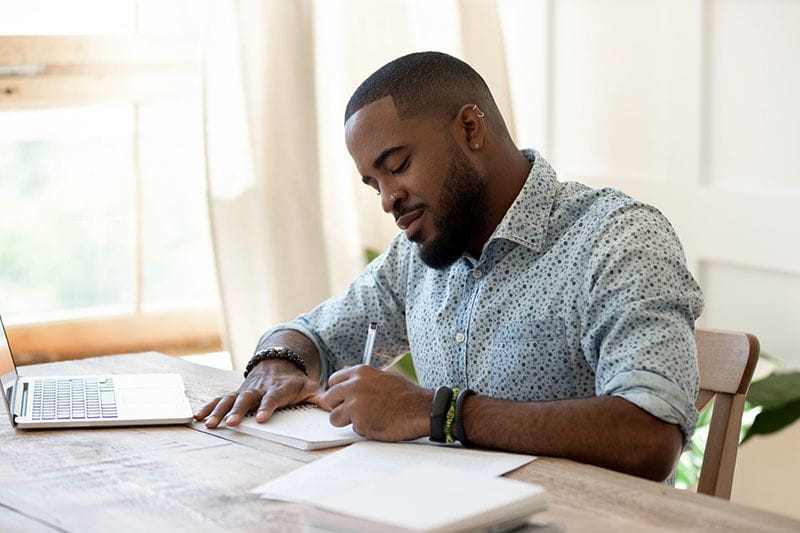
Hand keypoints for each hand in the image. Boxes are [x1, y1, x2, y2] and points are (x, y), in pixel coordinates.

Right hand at [194, 359, 329, 427]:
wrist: (278, 363)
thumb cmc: (295, 381)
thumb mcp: (310, 387)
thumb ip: (320, 398)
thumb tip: (333, 407)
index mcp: (278, 388)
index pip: (272, 398)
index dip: (267, 407)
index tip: (261, 418)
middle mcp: (259, 388)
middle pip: (247, 399)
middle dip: (239, 411)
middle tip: (232, 423)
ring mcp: (246, 390)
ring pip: (230, 399)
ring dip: (220, 411)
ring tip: (210, 424)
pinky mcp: (236, 392)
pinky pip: (220, 399)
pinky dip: (209, 406)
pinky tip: (198, 417)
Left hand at [323, 364, 432, 440]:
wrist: (422, 409)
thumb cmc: (406, 395)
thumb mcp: (383, 377)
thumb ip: (363, 380)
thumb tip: (348, 382)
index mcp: (360, 372)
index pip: (333, 381)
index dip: (338, 392)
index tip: (344, 399)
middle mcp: (354, 385)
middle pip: (329, 398)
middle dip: (338, 406)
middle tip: (352, 412)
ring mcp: (355, 404)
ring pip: (334, 417)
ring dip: (347, 421)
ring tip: (367, 419)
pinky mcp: (360, 422)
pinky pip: (352, 429)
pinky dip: (363, 429)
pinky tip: (378, 424)